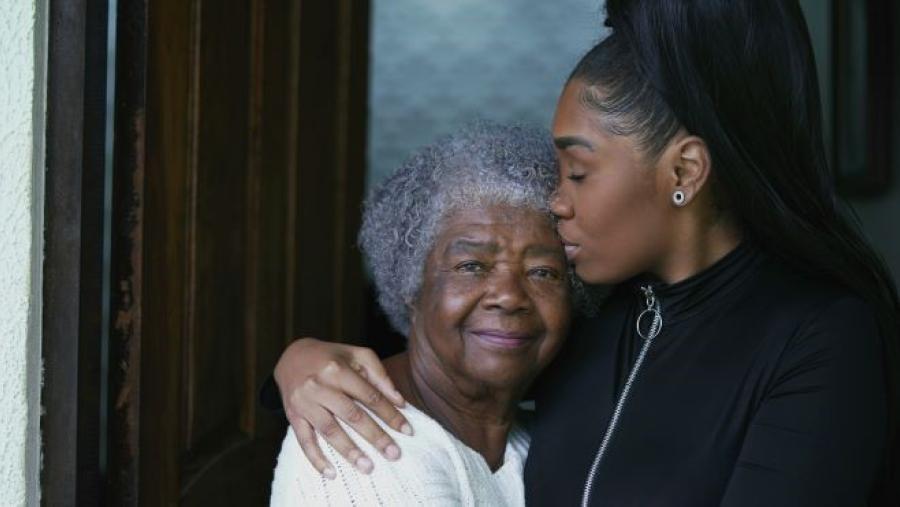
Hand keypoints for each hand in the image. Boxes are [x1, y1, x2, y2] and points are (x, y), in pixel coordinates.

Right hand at [274, 338, 411, 477]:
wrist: (291, 357)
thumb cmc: (331, 357)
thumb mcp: (356, 355)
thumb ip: (379, 375)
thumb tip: (400, 402)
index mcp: (338, 369)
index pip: (370, 396)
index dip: (390, 414)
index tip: (407, 431)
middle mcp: (319, 385)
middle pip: (352, 415)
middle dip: (375, 436)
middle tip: (394, 454)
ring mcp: (304, 402)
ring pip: (329, 430)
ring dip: (349, 451)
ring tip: (368, 467)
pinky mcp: (292, 415)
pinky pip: (304, 440)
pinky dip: (316, 458)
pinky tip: (331, 472)